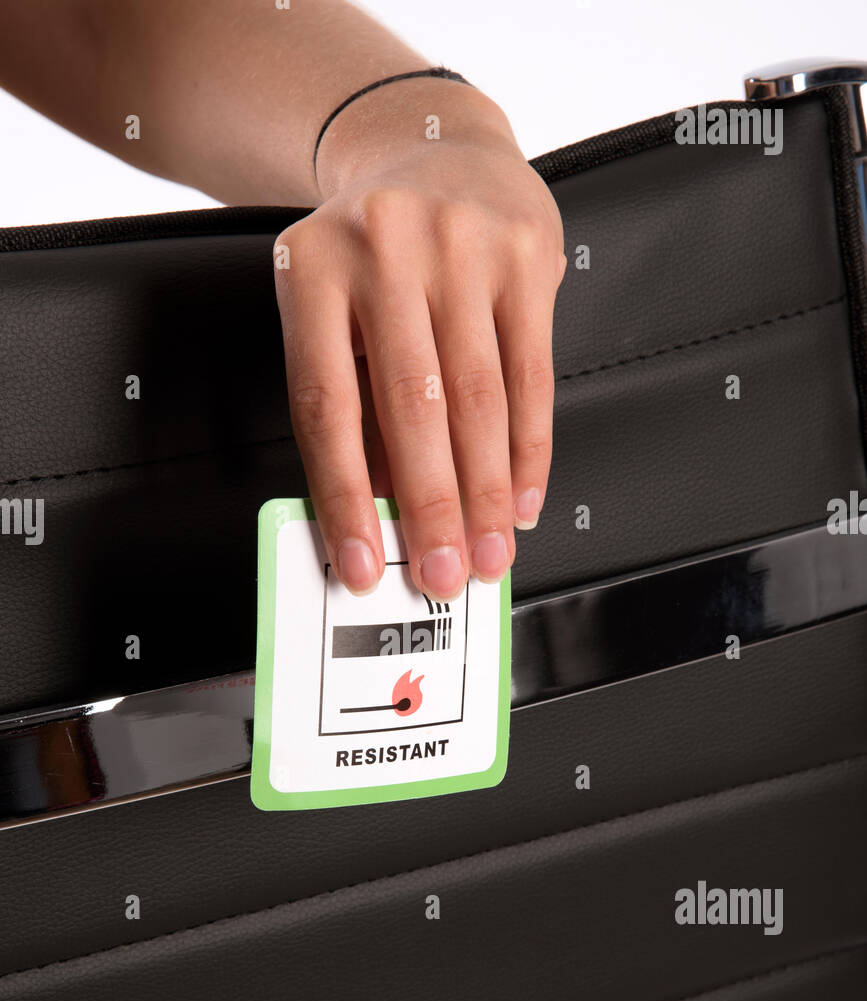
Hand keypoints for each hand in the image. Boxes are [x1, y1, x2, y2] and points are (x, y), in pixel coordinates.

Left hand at [273, 81, 565, 600]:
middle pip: (410, 405)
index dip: (345, 496)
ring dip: (484, 493)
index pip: (325, 404)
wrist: (438, 151)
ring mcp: (459, 244)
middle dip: (430, 507)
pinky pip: (532, 374)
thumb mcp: (337, 314)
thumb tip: (377, 521)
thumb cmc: (377, 259)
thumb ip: (354, 408)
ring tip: (484, 554)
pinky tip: (520, 500)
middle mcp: (384, 247)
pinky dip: (528, 450)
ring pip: (477, 398)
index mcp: (313, 269)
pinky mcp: (523, 253)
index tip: (362, 562)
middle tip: (440, 575)